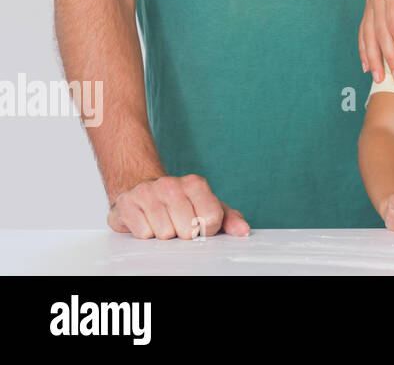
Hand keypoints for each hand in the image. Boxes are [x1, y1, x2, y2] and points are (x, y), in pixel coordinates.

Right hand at [106, 174, 248, 238]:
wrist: (143, 190)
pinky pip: (143, 234)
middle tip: (177, 223)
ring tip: (161, 221)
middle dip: (183, 233)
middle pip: (187, 230)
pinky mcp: (126, 203)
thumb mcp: (209, 207)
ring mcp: (147, 192)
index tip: (200, 226)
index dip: (207, 230)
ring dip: (164, 234)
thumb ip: (229, 219)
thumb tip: (243, 231)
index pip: (211, 219)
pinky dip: (145, 233)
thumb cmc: (181, 203)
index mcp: (195, 184)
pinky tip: (146, 221)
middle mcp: (171, 185)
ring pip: (164, 234)